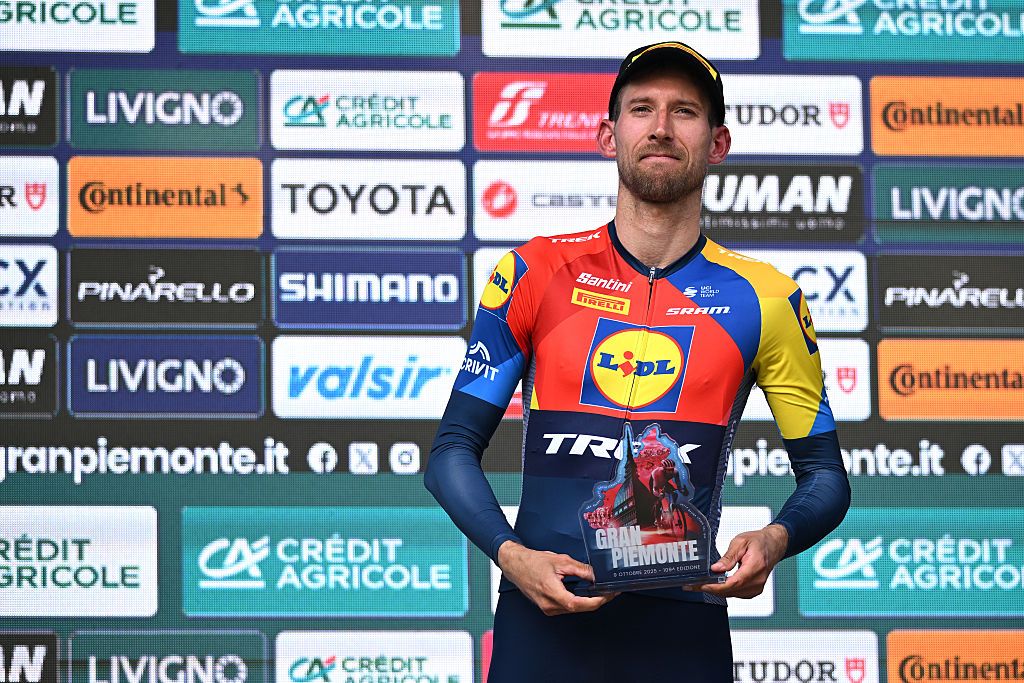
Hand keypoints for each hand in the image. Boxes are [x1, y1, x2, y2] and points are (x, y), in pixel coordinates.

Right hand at [496, 541, 617, 615]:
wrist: (516, 565)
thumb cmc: (533, 562)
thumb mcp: (561, 561)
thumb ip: (581, 569)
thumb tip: (596, 575)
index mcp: (552, 593)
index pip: (579, 604)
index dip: (596, 601)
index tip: (607, 595)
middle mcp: (549, 605)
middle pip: (579, 608)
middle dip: (596, 601)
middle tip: (609, 592)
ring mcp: (548, 608)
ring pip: (574, 609)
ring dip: (588, 602)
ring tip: (600, 591)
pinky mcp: (548, 607)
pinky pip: (567, 607)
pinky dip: (578, 602)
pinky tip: (585, 594)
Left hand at [690, 523, 788, 598]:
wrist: (773, 545)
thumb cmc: (759, 541)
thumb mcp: (740, 542)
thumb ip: (728, 557)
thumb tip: (716, 568)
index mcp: (755, 567)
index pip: (733, 583)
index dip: (715, 586)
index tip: (701, 585)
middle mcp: (757, 580)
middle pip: (731, 591)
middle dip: (710, 589)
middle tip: (693, 585)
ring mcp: (757, 587)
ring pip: (733, 594)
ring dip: (716, 591)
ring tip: (701, 584)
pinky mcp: (754, 590)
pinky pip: (737, 594)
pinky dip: (725, 591)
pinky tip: (716, 585)